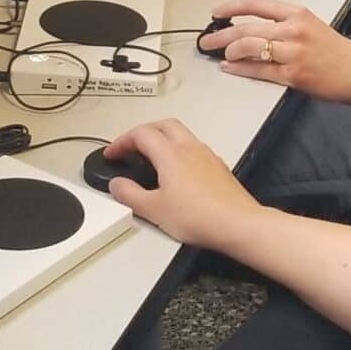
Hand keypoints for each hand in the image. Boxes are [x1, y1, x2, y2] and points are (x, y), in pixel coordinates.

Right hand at [104, 118, 267, 250]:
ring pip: (181, 134)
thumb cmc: (200, 216)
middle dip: (143, 132)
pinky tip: (177, 172)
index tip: (112, 153)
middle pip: (163, 125)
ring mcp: (207, 155)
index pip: (141, 134)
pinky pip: (194, 148)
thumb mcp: (154, 210)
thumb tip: (117, 185)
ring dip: (163, 139)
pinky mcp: (218, 166)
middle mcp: (190, 147)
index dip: (122, 141)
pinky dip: (179, 151)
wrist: (238, 224)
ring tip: (151, 158)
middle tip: (131, 148)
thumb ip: (130, 195)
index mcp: (170, 153)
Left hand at [203, 0, 350, 104]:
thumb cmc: (334, 49)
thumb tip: (249, 29)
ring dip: (229, 51)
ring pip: (249, 47)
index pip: (255, 4)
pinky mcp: (293, 75)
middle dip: (221, 35)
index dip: (231, 7)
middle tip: (206, 40)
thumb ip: (282, 24)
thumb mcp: (310, 25)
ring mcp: (293, 52)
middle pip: (246, 28)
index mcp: (296, 13)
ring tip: (220, 54)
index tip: (216, 13)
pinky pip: (259, 70)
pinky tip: (230, 68)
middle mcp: (293, 29)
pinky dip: (240, 69)